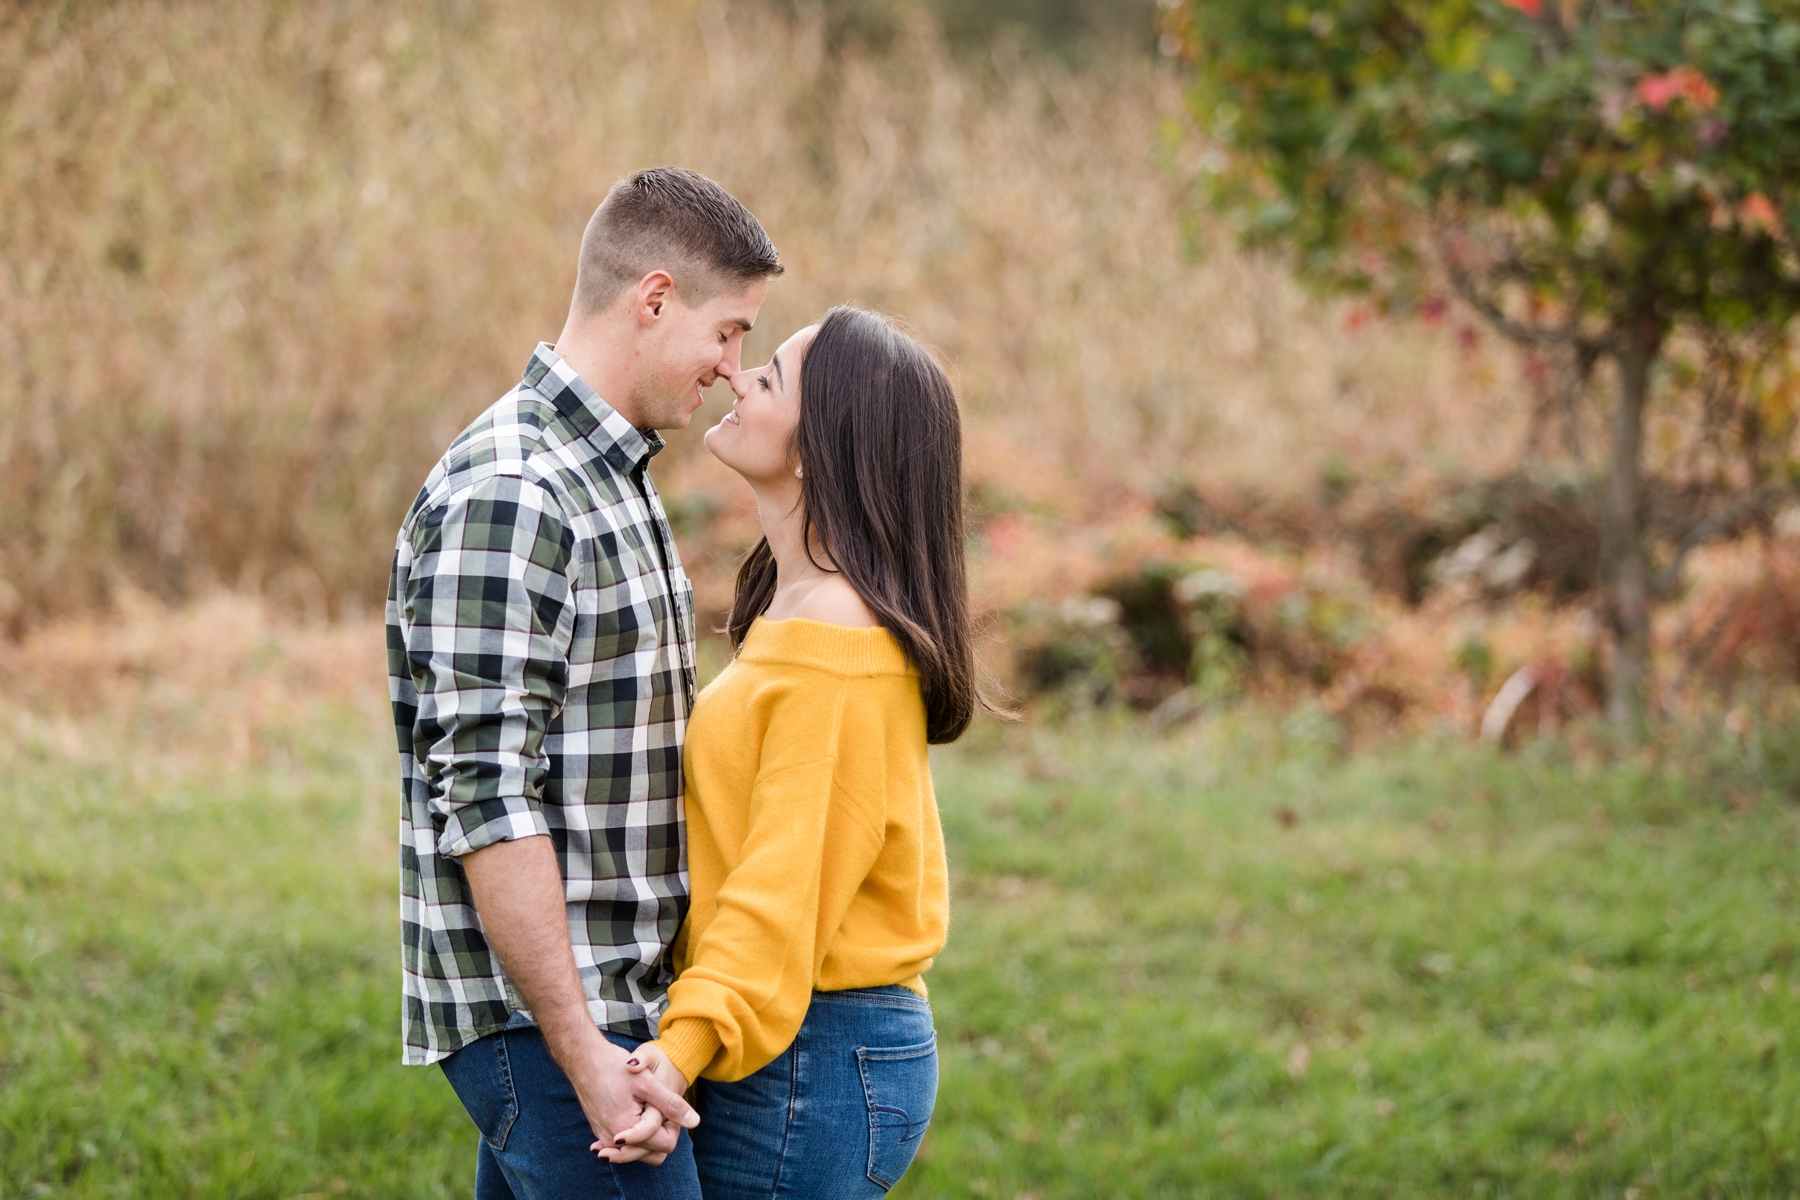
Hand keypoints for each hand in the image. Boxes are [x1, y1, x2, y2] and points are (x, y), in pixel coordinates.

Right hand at [565, 1031, 696, 1165]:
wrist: (583, 1060)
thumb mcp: (648, 1083)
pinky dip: (633, 1134)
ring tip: (646, 1107)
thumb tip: (695, 1122)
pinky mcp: (600, 1132)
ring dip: (647, 1136)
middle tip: (658, 1106)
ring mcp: (604, 1138)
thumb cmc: (614, 1067)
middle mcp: (613, 1141)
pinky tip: (634, 1113)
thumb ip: (672, 1105)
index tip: (666, 1104)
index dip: (673, 1125)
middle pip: (652, 1153)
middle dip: (661, 1134)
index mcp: (627, 1131)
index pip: (665, 1145)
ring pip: (639, 1150)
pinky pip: (624, 1144)